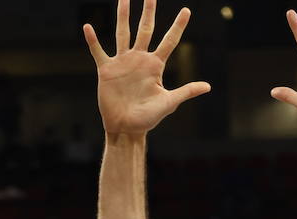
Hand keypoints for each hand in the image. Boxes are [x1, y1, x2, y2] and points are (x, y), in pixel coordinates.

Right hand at [84, 0, 209, 138]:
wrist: (126, 129)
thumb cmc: (148, 119)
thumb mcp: (168, 103)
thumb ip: (186, 91)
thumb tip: (208, 87)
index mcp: (155, 66)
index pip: (169, 41)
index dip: (178, 26)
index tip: (187, 10)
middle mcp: (139, 59)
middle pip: (145, 29)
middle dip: (149, 11)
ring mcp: (123, 63)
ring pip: (123, 33)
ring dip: (122, 15)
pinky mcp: (107, 70)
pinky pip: (99, 52)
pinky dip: (93, 41)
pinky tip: (88, 27)